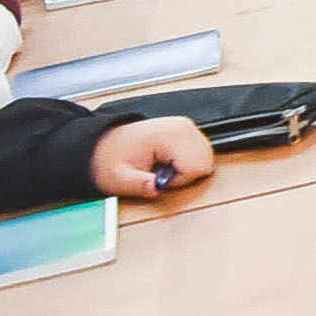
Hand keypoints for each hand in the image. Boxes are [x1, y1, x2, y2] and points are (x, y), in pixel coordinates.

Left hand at [88, 116, 218, 200]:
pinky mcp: (187, 128)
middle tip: (163, 173)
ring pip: (207, 156)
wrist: (108, 144)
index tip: (162, 177)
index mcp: (166, 136)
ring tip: (165, 166)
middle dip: (187, 174)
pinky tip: (171, 160)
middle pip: (206, 161)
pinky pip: (202, 150)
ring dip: (189, 167)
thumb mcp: (121, 179)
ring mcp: (186, 125)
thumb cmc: (113, 158)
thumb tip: (156, 190)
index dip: (181, 179)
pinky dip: (190, 160)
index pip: (197, 165)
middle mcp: (180, 127)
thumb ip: (140, 185)